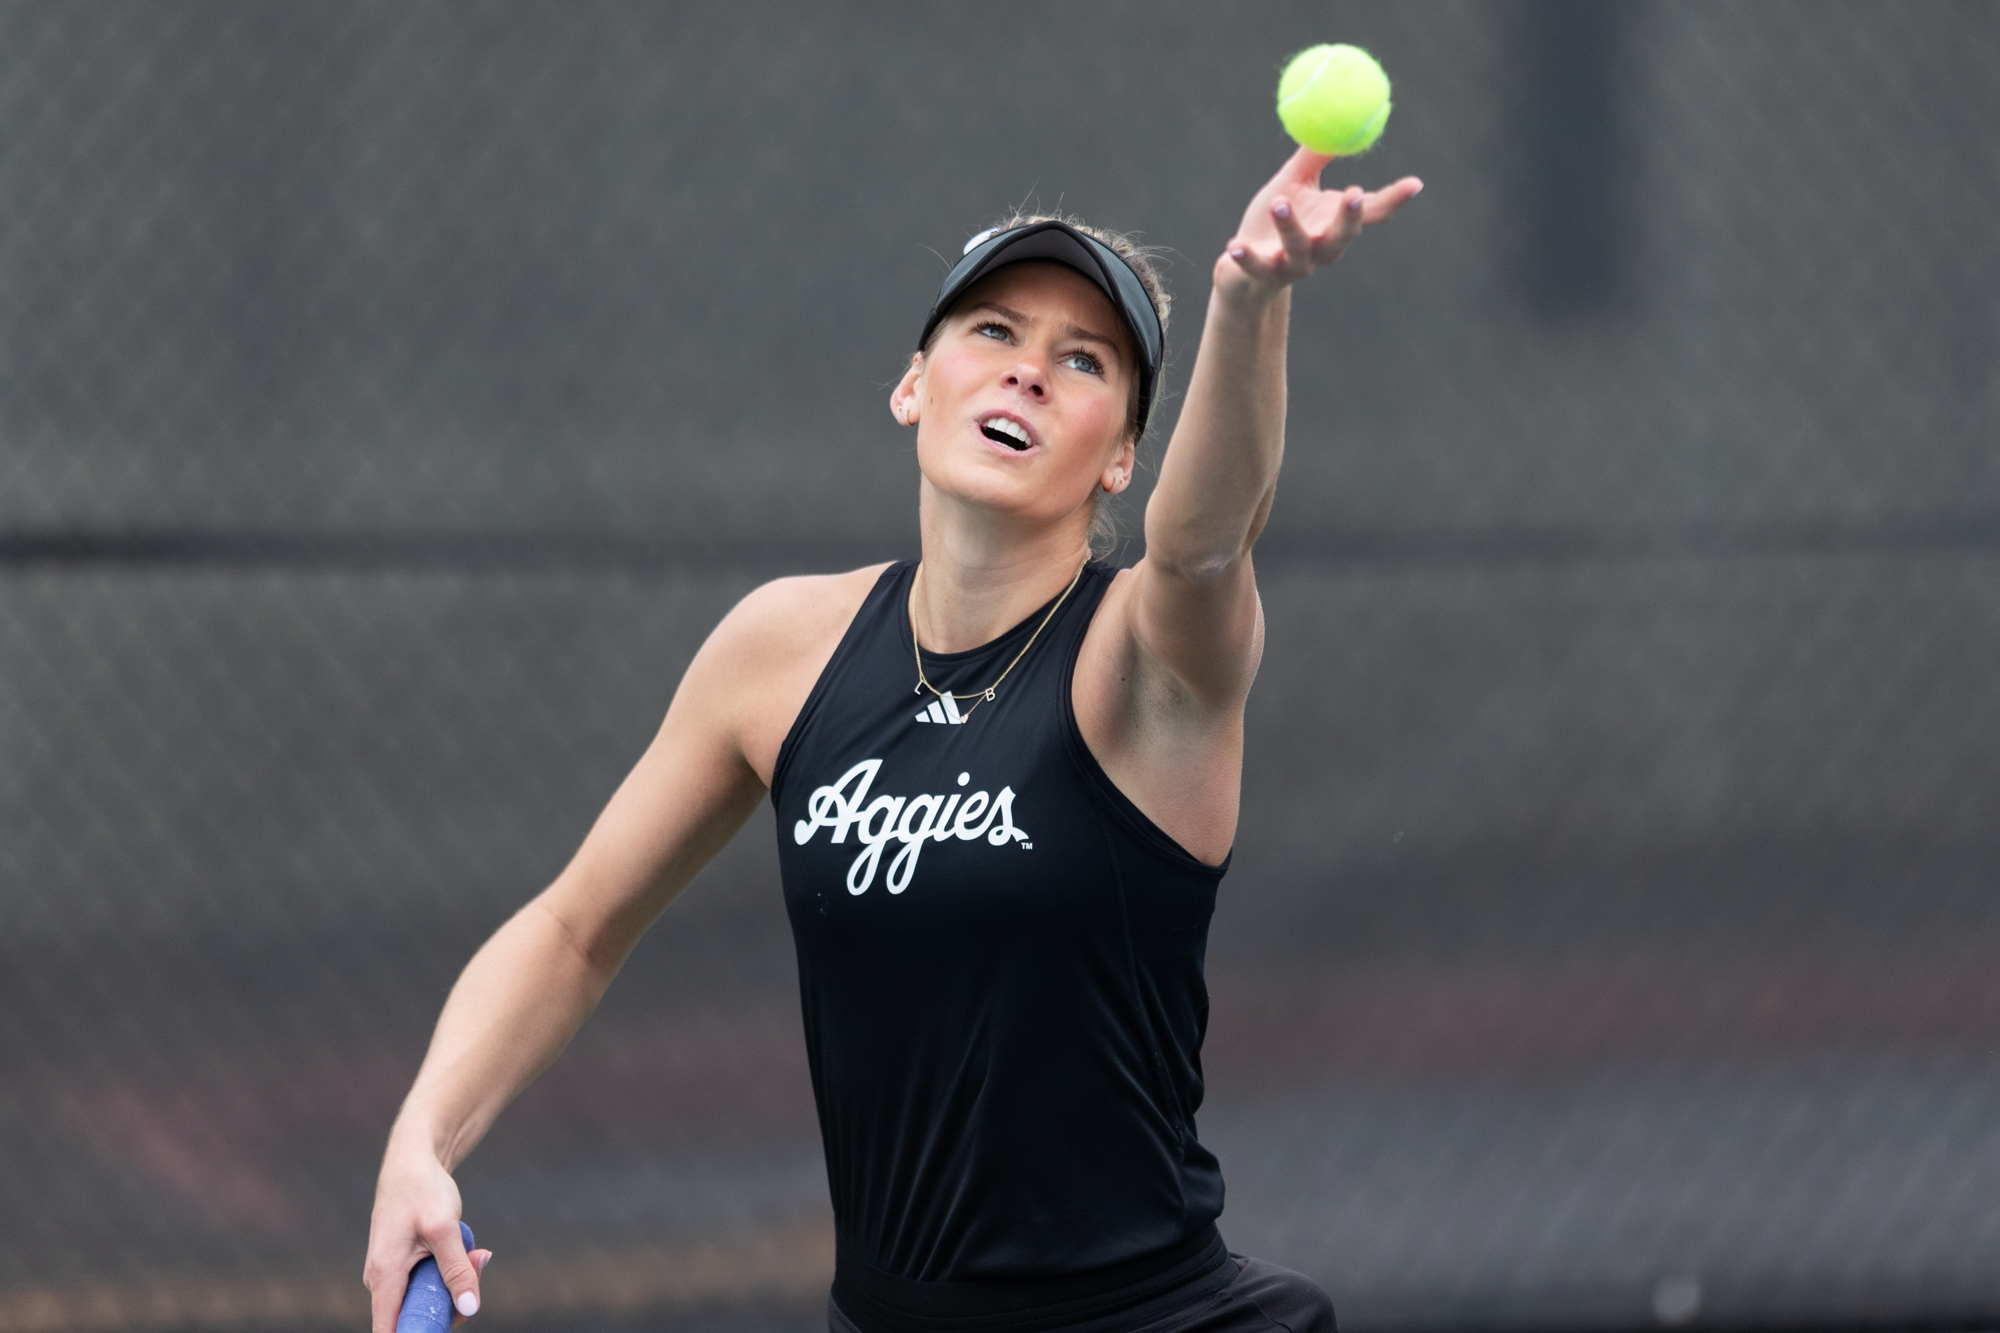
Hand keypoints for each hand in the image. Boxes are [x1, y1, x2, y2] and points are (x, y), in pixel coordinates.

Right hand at [363, 1145, 492, 1331]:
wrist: (413, 1160)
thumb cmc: (423, 1189)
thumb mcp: (445, 1228)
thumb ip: (457, 1269)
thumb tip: (470, 1308)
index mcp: (384, 1276)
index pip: (390, 1332)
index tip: (445, 1323)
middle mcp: (381, 1281)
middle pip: (416, 1318)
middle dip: (451, 1304)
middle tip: (477, 1270)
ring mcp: (391, 1274)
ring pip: (426, 1300)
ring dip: (455, 1285)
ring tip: (475, 1253)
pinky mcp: (403, 1267)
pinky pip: (428, 1284)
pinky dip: (450, 1273)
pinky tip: (466, 1250)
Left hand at [1215, 146, 1422, 303]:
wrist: (1244, 270)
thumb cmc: (1276, 219)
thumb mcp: (1293, 183)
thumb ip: (1313, 155)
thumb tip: (1334, 116)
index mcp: (1334, 223)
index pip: (1371, 213)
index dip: (1394, 200)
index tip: (1415, 183)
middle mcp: (1322, 249)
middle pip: (1343, 236)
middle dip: (1350, 217)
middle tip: (1354, 193)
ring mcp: (1295, 266)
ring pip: (1299, 249)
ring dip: (1291, 227)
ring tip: (1279, 202)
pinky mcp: (1265, 277)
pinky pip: (1257, 268)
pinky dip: (1247, 258)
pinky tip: (1234, 246)